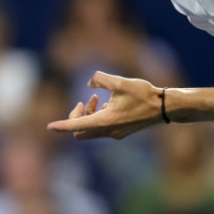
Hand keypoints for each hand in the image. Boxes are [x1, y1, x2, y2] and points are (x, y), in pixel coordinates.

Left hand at [47, 71, 163, 139]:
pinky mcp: (121, 132)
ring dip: (89, 114)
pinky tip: (108, 103)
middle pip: (80, 132)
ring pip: (91, 129)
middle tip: (84, 101)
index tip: (49, 127)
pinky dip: (99, 116)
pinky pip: (102, 128)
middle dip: (77, 117)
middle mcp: (108, 132)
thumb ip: (100, 78)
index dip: (62, 125)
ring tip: (98, 98)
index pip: (77, 126)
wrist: (165, 107)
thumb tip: (90, 82)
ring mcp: (115, 134)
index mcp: (105, 122)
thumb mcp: (119, 82)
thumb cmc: (143, 94)